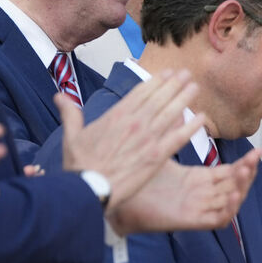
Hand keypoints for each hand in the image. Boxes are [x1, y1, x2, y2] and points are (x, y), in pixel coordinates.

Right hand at [57, 70, 204, 224]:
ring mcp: (147, 140)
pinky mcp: (156, 157)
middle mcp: (134, 124)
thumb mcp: (71, 135)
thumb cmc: (79, 165)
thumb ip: (70, 113)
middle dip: (174, 85)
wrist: (88, 188)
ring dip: (184, 98)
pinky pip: (178, 139)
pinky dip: (191, 127)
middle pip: (159, 99)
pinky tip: (202, 118)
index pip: (140, 93)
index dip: (155, 82)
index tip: (167, 74)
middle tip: (187, 74)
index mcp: (115, 116)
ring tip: (195, 87)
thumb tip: (59, 96)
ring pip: (170, 113)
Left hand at [109, 147, 259, 233]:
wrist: (113, 196)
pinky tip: (232, 194)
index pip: (227, 173)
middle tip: (255, 158)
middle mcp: (199, 196)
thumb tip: (182, 111)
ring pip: (229, 203)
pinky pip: (216, 219)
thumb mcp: (159, 151)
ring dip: (240, 188)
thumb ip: (174, 133)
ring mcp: (196, 209)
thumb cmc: (132, 176)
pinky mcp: (189, 220)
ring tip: (246, 172)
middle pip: (233, 187)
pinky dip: (228, 209)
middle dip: (247, 173)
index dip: (244, 164)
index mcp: (195, 181)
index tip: (257, 151)